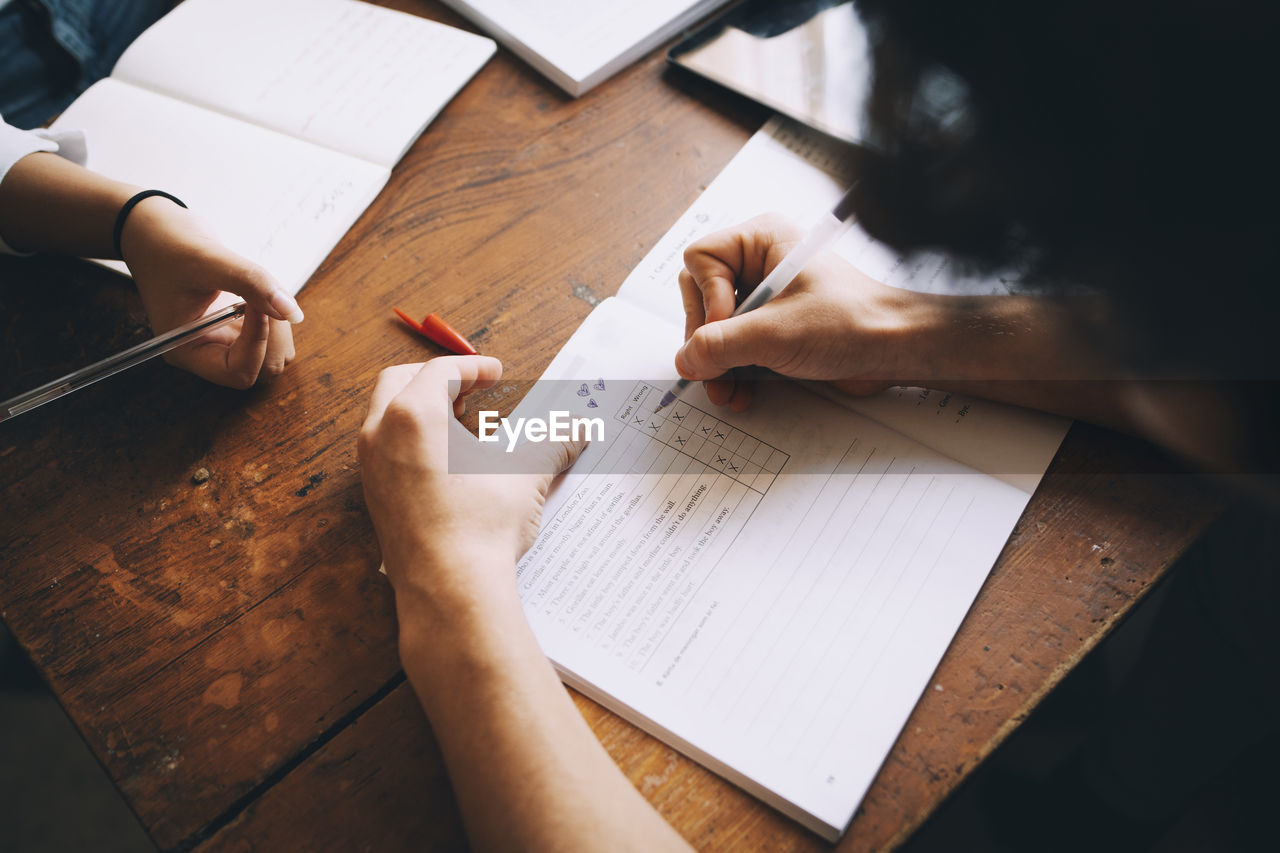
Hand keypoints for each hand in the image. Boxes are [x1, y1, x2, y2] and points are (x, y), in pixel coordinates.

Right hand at [120, 197, 302, 388]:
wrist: (155, 231)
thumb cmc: (166, 245)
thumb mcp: (209, 260)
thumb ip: (253, 284)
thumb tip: (293, 313)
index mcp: (187, 350)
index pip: (239, 372)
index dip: (257, 343)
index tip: (255, 304)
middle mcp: (207, 352)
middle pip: (263, 369)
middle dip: (273, 335)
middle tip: (265, 296)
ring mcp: (224, 340)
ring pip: (273, 354)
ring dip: (278, 324)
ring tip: (258, 290)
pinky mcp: (238, 326)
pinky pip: (273, 334)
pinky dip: (276, 313)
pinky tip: (258, 291)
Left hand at [359, 357, 585, 618]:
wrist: (450, 591)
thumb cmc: (482, 528)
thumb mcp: (524, 475)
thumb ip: (552, 441)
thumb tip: (580, 428)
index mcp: (413, 415)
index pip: (441, 369)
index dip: (473, 366)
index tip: (495, 373)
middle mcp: (381, 434)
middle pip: (401, 381)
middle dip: (438, 379)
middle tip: (473, 392)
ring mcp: (371, 467)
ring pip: (386, 415)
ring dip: (421, 408)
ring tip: (462, 426)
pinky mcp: (373, 497)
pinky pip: (384, 449)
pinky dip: (410, 440)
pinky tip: (448, 464)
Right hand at [676, 214, 924, 410]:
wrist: (897, 350)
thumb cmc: (851, 322)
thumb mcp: (775, 334)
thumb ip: (720, 346)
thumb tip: (684, 360)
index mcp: (761, 240)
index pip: (699, 261)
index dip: (706, 300)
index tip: (727, 329)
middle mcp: (760, 263)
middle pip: (701, 298)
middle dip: (706, 341)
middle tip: (714, 371)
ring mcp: (767, 297)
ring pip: (716, 328)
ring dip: (717, 364)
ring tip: (725, 392)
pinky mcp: (775, 327)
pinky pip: (737, 347)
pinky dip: (734, 371)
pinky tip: (741, 392)